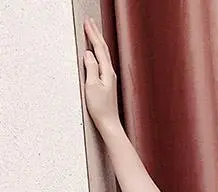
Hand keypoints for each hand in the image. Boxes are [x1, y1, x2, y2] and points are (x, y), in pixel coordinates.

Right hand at [82, 18, 120, 134]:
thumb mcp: (92, 86)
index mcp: (107, 72)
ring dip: (97, 41)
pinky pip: (102, 62)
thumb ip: (90, 68)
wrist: (108, 123)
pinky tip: (94, 52)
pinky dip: (98, 52)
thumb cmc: (100, 108)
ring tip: (92, 31)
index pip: (99, 48)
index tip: (87, 23)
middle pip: (103, 49)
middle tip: (89, 22)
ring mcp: (109, 78)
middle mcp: (110, 73)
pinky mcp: (106, 83)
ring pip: (103, 55)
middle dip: (95, 34)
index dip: (93, 34)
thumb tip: (88, 54)